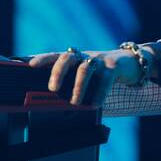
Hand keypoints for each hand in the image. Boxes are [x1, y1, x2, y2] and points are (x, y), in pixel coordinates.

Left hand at [26, 49, 144, 106]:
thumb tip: (53, 101)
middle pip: (67, 57)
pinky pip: (105, 79)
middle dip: (58, 72)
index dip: (43, 59)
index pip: (55, 55)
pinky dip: (99, 92)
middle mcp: (85, 56)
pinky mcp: (114, 67)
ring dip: (78, 86)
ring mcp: (100, 60)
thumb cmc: (102, 73)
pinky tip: (95, 104)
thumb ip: (72, 82)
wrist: (130, 63)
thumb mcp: (85, 73)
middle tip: (53, 88)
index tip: (30, 65)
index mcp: (76, 58)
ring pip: (85, 69)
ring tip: (75, 102)